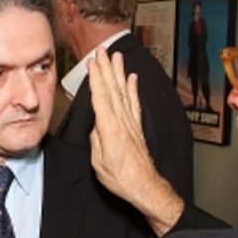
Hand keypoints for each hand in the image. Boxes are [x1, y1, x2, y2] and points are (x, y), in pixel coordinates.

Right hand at [88, 46, 183, 236]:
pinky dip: (133, 89)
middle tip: (102, 51)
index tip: (93, 62)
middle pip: (112, 89)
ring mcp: (131, 123)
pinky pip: (134, 104)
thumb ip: (96, 140)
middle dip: (106, 69)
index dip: (96, 78)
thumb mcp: (99, 162)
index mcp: (109, 129)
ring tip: (117, 57)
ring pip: (124, 92)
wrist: (144, 186)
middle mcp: (122, 122)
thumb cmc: (121, 178)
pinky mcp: (137, 128)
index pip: (101, 97)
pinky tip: (132, 78)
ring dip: (119, 73)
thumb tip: (96, 126)